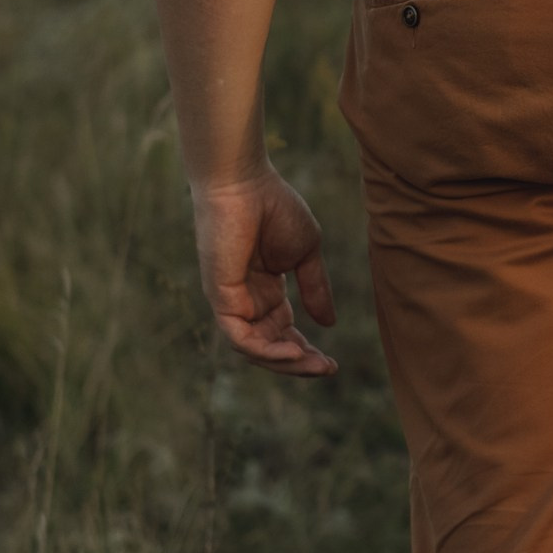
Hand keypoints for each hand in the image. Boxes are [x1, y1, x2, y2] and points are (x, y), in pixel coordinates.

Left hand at [191, 170, 337, 378]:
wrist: (245, 182)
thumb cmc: (274, 207)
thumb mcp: (306, 253)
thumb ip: (315, 288)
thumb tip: (329, 323)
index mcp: (264, 290)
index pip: (282, 333)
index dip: (305, 351)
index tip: (332, 364)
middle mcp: (245, 300)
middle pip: (269, 347)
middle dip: (298, 363)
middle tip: (327, 370)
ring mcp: (230, 300)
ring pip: (254, 349)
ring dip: (285, 362)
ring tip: (314, 365)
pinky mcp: (220, 297)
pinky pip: (240, 337)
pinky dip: (265, 351)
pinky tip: (292, 351)